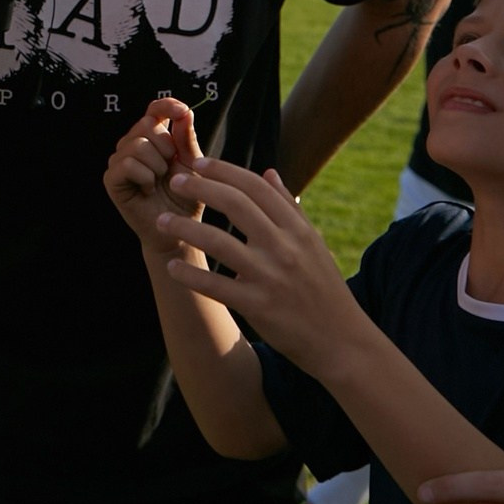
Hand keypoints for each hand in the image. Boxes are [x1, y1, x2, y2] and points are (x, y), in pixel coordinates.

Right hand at [105, 97, 204, 256]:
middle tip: (169, 169)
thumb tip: (184, 110)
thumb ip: (186, 137)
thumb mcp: (191, 163)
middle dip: (166, 147)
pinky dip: (145, 177)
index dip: (166, 105)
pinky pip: (128, 164)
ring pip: (138, 144)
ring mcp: (119, 160)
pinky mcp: (111, 178)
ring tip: (159, 182)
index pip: (154, 109)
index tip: (182, 111)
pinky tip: (148, 189)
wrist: (180, 229)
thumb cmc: (186, 197)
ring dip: (157, 166)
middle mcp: (132, 144)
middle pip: (147, 124)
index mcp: (153, 137)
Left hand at [160, 161, 363, 371]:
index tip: (200, 162)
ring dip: (185, 228)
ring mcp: (270, 277)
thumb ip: (289, 208)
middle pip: (236, 204)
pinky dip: (191, 275)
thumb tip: (270, 172)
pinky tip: (173, 267)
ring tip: (162, 221)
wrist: (342, 341)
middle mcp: (284, 248)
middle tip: (176, 181)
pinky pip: (216, 285)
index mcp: (297, 229)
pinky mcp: (258, 306)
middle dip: (202, 187)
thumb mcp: (313, 243)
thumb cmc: (324, 289)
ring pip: (219, 241)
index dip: (225, 170)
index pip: (257, 187)